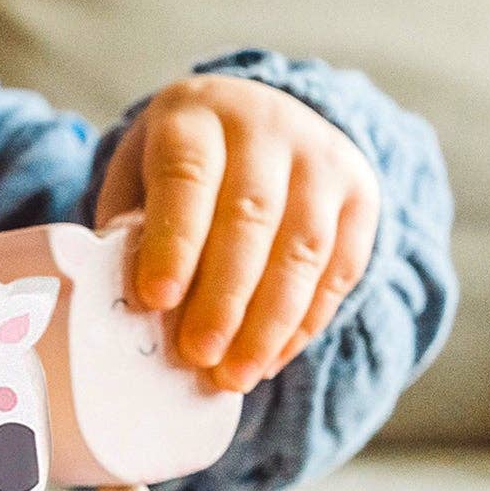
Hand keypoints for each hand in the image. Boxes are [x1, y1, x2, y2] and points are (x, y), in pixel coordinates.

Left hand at [95, 74, 379, 392]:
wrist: (257, 119)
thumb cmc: (179, 169)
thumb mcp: (139, 176)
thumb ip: (131, 231)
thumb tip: (129, 309)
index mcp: (197, 115)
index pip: (187, 176)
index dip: (174, 241)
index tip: (155, 300)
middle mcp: (267, 127)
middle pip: (251, 216)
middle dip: (224, 297)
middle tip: (199, 355)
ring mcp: (322, 158)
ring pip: (304, 248)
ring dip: (269, 323)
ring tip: (235, 375)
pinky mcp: (360, 195)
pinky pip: (340, 268)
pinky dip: (304, 323)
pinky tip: (269, 359)